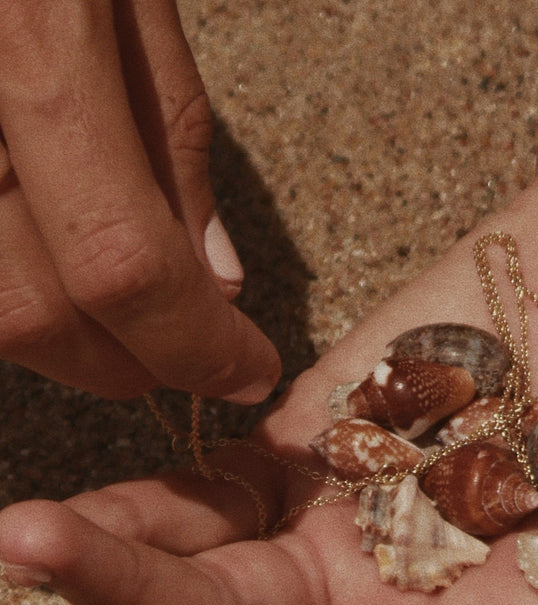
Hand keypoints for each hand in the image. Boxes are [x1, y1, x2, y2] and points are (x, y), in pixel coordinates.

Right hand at [0, 1, 278, 400]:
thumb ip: (169, 140)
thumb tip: (214, 280)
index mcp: (26, 37)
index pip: (124, 264)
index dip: (195, 345)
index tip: (249, 369)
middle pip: (28, 313)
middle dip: (131, 363)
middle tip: (196, 356)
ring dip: (70, 343)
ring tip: (136, 323)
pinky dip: (17, 287)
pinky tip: (59, 267)